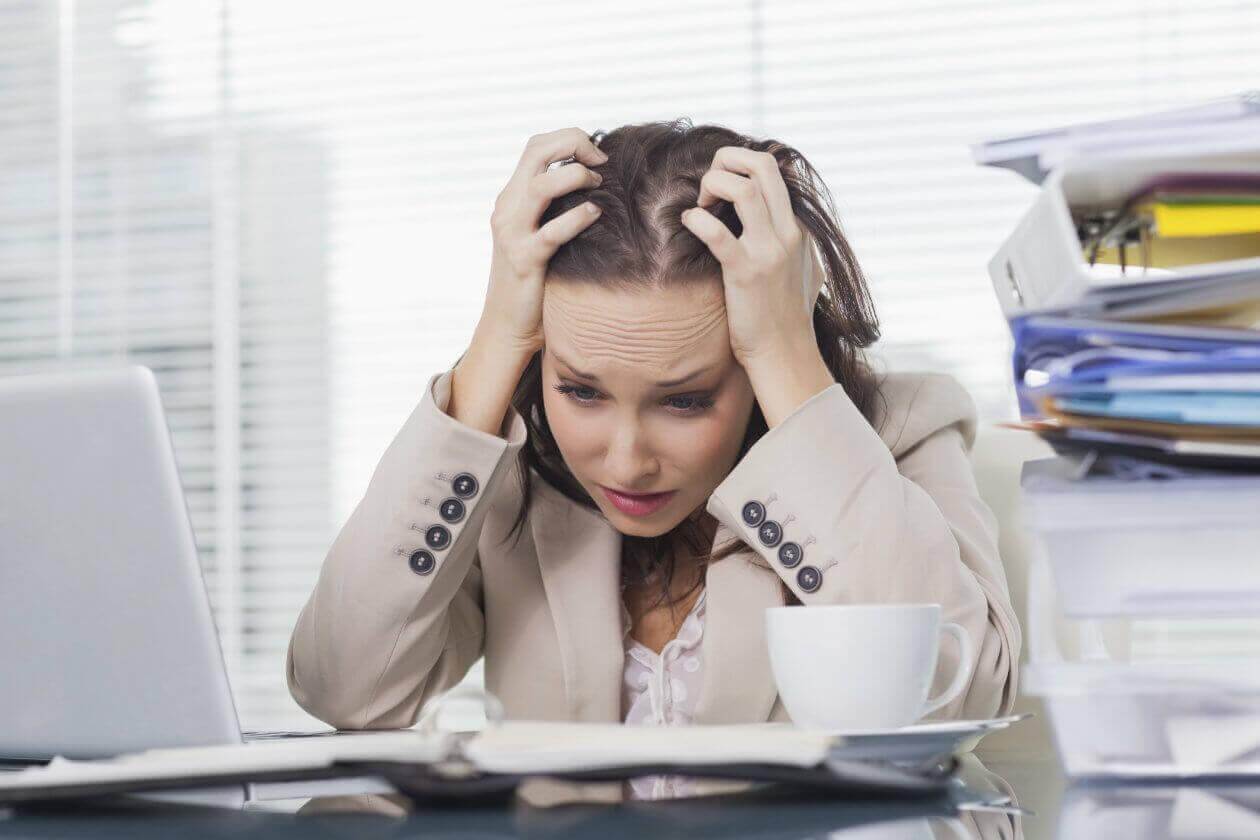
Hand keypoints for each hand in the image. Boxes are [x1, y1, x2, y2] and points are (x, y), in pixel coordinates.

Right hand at [482, 128, 606, 355]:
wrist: (507, 325)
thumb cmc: (535, 279)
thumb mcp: (540, 233)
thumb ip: (557, 207)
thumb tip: (598, 183)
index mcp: (512, 198)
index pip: (536, 146)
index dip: (569, 138)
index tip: (597, 154)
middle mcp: (508, 209)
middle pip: (536, 152)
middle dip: (574, 144)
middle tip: (602, 162)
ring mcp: (512, 234)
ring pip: (541, 186)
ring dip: (576, 178)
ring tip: (598, 188)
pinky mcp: (525, 261)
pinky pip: (553, 232)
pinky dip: (578, 218)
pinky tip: (596, 215)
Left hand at [679, 147, 823, 367]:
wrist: (786, 356)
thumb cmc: (786, 318)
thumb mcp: (803, 271)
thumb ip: (797, 244)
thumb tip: (791, 224)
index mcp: (797, 229)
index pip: (773, 170)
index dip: (739, 167)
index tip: (718, 189)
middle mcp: (787, 233)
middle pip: (763, 165)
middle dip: (727, 159)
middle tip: (707, 185)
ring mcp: (769, 252)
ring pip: (743, 189)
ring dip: (713, 185)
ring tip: (700, 205)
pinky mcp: (746, 273)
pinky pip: (717, 233)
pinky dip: (696, 220)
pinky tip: (689, 224)